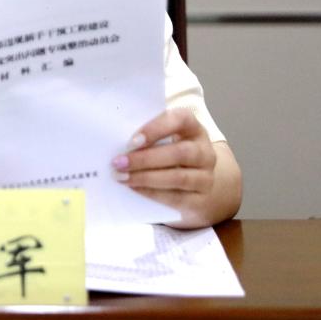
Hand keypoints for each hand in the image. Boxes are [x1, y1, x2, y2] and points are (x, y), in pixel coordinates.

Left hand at [110, 108, 220, 228]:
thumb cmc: (168, 151)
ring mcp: (206, 176)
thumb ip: (145, 136)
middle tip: (118, 162)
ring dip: (146, 177)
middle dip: (145, 159)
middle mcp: (204, 151)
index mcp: (193, 127)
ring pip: (178, 177)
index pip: (181, 120)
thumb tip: (114, 141)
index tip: (132, 141)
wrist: (193, 181)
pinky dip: (153, 193)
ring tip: (122, 177)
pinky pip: (177, 198)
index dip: (156, 129)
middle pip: (180, 153)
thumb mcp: (162, 138)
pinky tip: (134, 188)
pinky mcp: (201, 200)